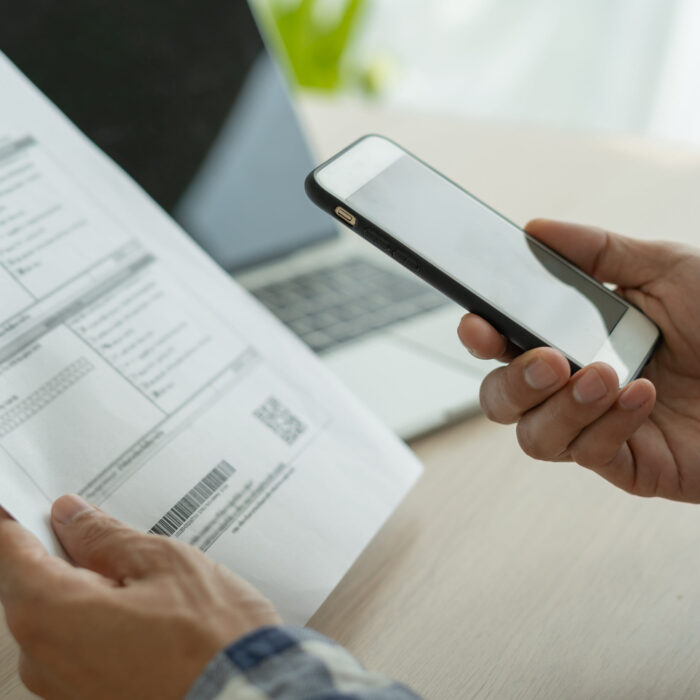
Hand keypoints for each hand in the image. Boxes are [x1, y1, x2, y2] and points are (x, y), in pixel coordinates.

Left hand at [0, 495, 280, 699]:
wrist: (246, 698)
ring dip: (88, 585)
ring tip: (145, 572)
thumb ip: (105, 536)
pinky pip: (78, 645)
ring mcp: (64, 688)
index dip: (23, 515)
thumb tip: (71, 516)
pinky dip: (100, 617)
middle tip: (115, 530)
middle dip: (65, 550)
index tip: (46, 500)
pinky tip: (149, 608)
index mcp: (49, 611)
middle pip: (32, 581)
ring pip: (58, 614)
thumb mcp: (161, 562)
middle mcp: (42, 657)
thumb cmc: (209, 637)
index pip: (9, 547)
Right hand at [458, 219, 699, 501]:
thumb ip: (598, 250)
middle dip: (513, 382)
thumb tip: (536, 230)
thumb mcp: (666, 269)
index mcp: (573, 338)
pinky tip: (642, 395)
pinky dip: (608, 424)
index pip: (504, 344)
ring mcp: (596, 428)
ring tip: (603, 377)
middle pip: (501, 399)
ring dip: (560, 407)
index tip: (479, 324)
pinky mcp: (627, 464)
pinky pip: (587, 454)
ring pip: (533, 436)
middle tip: (548, 361)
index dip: (480, 337)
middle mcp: (575, 385)